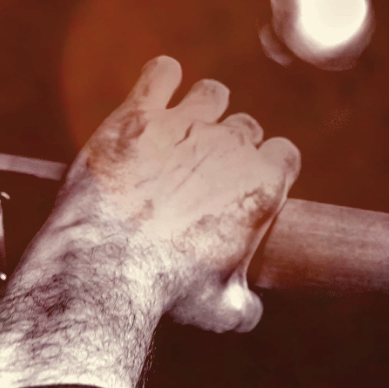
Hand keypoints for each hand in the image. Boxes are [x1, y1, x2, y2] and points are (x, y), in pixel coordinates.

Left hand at [0, 56, 299, 387]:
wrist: (106, 267)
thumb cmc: (165, 289)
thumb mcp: (220, 310)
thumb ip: (243, 304)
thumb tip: (246, 313)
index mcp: (262, 184)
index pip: (282, 155)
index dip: (264, 169)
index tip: (243, 185)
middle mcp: (230, 145)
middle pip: (244, 127)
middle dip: (227, 147)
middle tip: (198, 174)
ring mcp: (183, 124)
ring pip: (210, 95)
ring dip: (200, 110)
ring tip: (177, 136)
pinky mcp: (136, 116)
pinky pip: (160, 74)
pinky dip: (160, 80)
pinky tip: (152, 95)